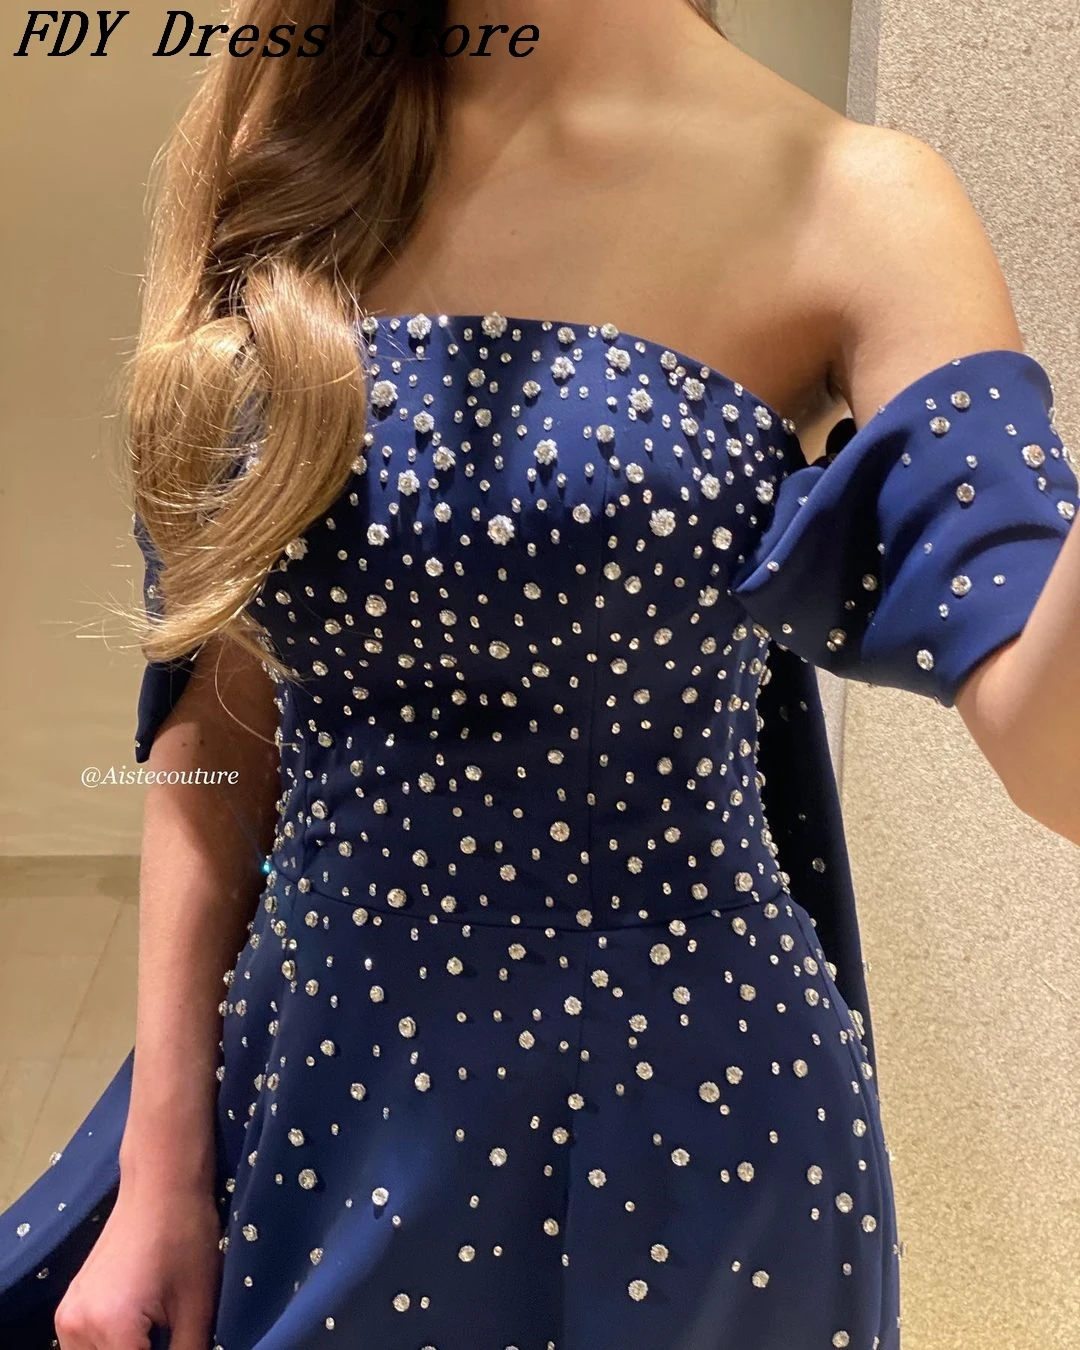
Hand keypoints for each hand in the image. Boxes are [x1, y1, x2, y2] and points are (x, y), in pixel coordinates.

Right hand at [53, 1179, 221, 1349]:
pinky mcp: (68, 1307)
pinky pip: (85, 1349)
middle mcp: (75, 1326)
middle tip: (171, 1338)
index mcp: (110, 1327)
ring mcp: (66, 1317)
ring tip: (158, 1336)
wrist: (160, 1185)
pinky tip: (143, 1333)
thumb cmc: (186, 1236)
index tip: (180, 1346)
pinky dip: (111, 1347)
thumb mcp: (198, 1306)